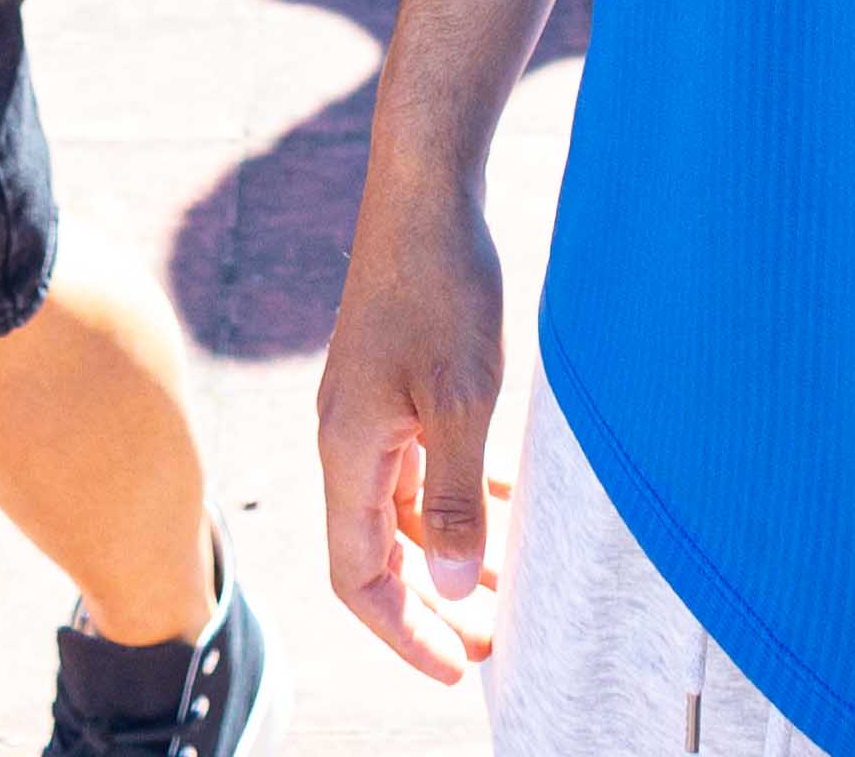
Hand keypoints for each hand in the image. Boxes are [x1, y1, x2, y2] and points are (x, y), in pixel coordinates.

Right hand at [315, 187, 514, 680]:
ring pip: (402, 510)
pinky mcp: (394, 380)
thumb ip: (455, 501)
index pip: (358, 576)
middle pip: (376, 553)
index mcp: (349, 451)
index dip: (404, 632)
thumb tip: (453, 591)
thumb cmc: (442, 286)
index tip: (460, 669)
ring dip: (448, 556)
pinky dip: (457, 499)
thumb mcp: (461, 401)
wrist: (426, 185)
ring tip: (506, 588)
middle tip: (491, 644)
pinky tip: (507, 504)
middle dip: (429, 607)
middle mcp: (347, 437)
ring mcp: (369, 408)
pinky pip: (419, 465)